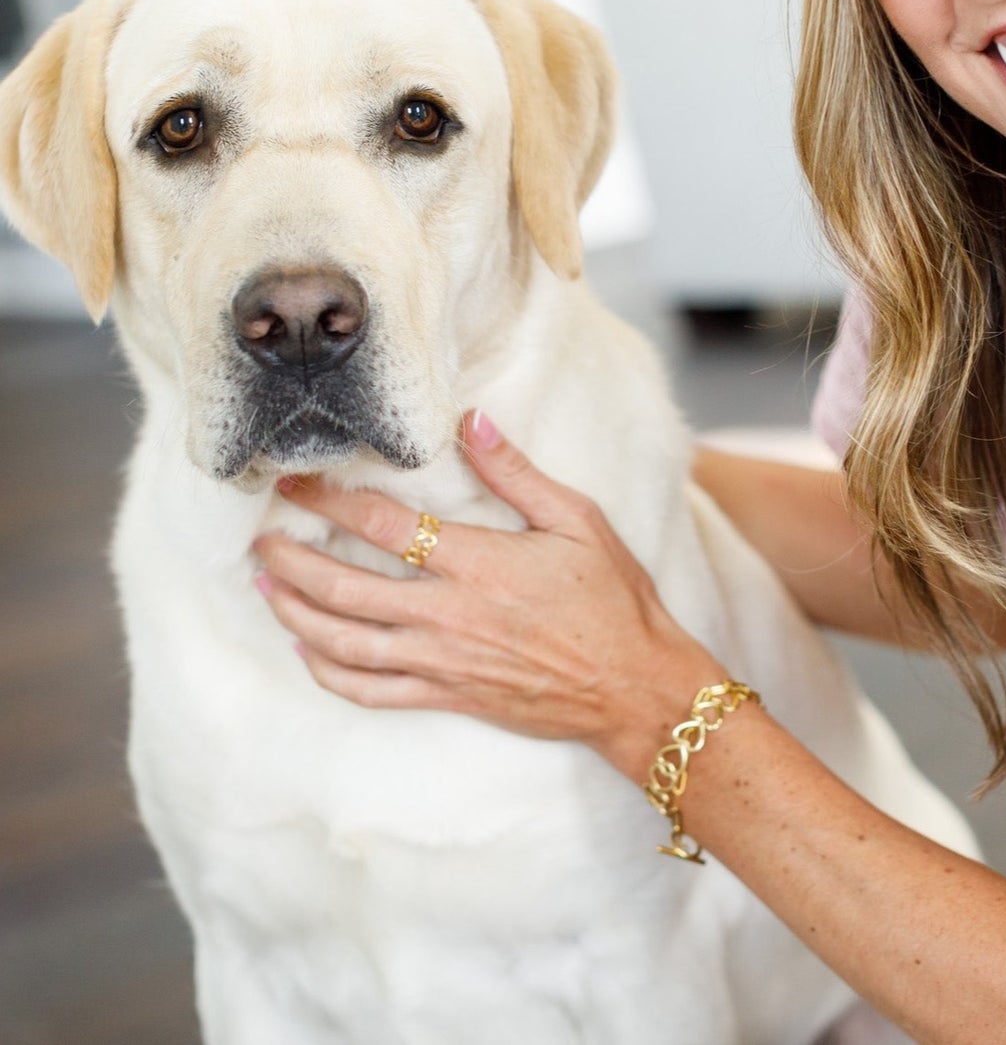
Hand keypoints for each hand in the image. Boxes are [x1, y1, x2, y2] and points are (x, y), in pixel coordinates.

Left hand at [251, 412, 723, 781]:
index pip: (384, 525)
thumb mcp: (578, 520)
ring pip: (344, 642)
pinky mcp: (448, 696)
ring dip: (295, 613)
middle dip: (291, 560)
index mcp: (478, 563)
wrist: (633, 685)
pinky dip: (329, 672)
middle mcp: (448, 614)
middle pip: (344, 586)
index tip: (297, 483)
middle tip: (260, 537)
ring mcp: (443, 661)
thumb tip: (472, 421)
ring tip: (266, 587)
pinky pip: (370, 691)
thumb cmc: (613, 599)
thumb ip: (518, 473)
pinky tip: (308, 652)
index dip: (330, 500)